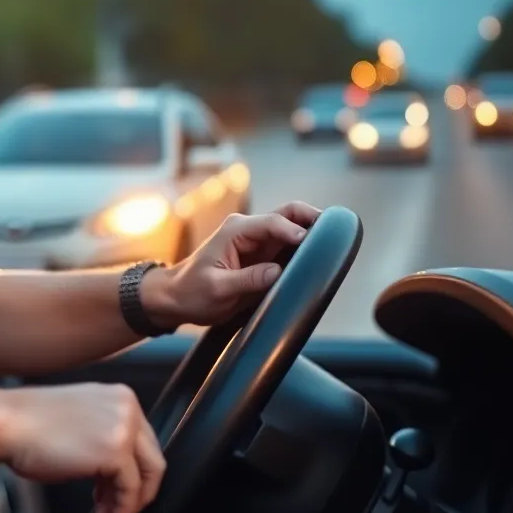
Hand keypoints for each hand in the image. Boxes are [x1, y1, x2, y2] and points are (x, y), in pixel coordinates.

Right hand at [0, 383, 164, 512]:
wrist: (8, 424)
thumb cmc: (29, 423)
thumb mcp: (79, 422)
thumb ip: (104, 438)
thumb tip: (114, 473)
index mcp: (118, 396)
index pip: (143, 439)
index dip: (134, 470)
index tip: (121, 490)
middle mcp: (126, 407)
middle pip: (151, 457)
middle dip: (138, 491)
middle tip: (122, 510)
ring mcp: (124, 428)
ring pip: (147, 474)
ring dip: (131, 503)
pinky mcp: (116, 451)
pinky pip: (130, 488)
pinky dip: (123, 508)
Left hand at [144, 201, 321, 327]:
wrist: (177, 298)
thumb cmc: (192, 292)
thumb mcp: (218, 289)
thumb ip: (248, 280)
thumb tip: (277, 273)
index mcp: (236, 231)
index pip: (273, 222)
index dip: (294, 230)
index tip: (310, 242)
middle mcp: (249, 231)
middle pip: (288, 214)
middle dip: (311, 218)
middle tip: (334, 232)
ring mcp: (257, 242)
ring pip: (292, 228)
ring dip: (312, 233)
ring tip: (333, 245)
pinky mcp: (263, 257)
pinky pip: (289, 247)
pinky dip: (305, 250)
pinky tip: (318, 259)